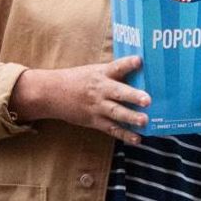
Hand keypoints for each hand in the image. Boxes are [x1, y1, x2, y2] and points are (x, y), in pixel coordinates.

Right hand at [11, 54, 149, 144]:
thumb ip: (115, 73)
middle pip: (118, 92)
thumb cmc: (79, 80)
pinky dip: (125, 135)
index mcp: (102, 74)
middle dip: (133, 96)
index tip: (139, 60)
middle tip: (148, 100)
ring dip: (131, 117)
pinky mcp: (95, 121)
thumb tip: (141, 70)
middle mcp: (101, 90)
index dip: (128, 63)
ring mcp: (98, 106)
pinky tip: (137, 139)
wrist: (52, 93)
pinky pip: (112, 129)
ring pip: (116, 112)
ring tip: (144, 121)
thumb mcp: (95, 71)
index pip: (117, 67)